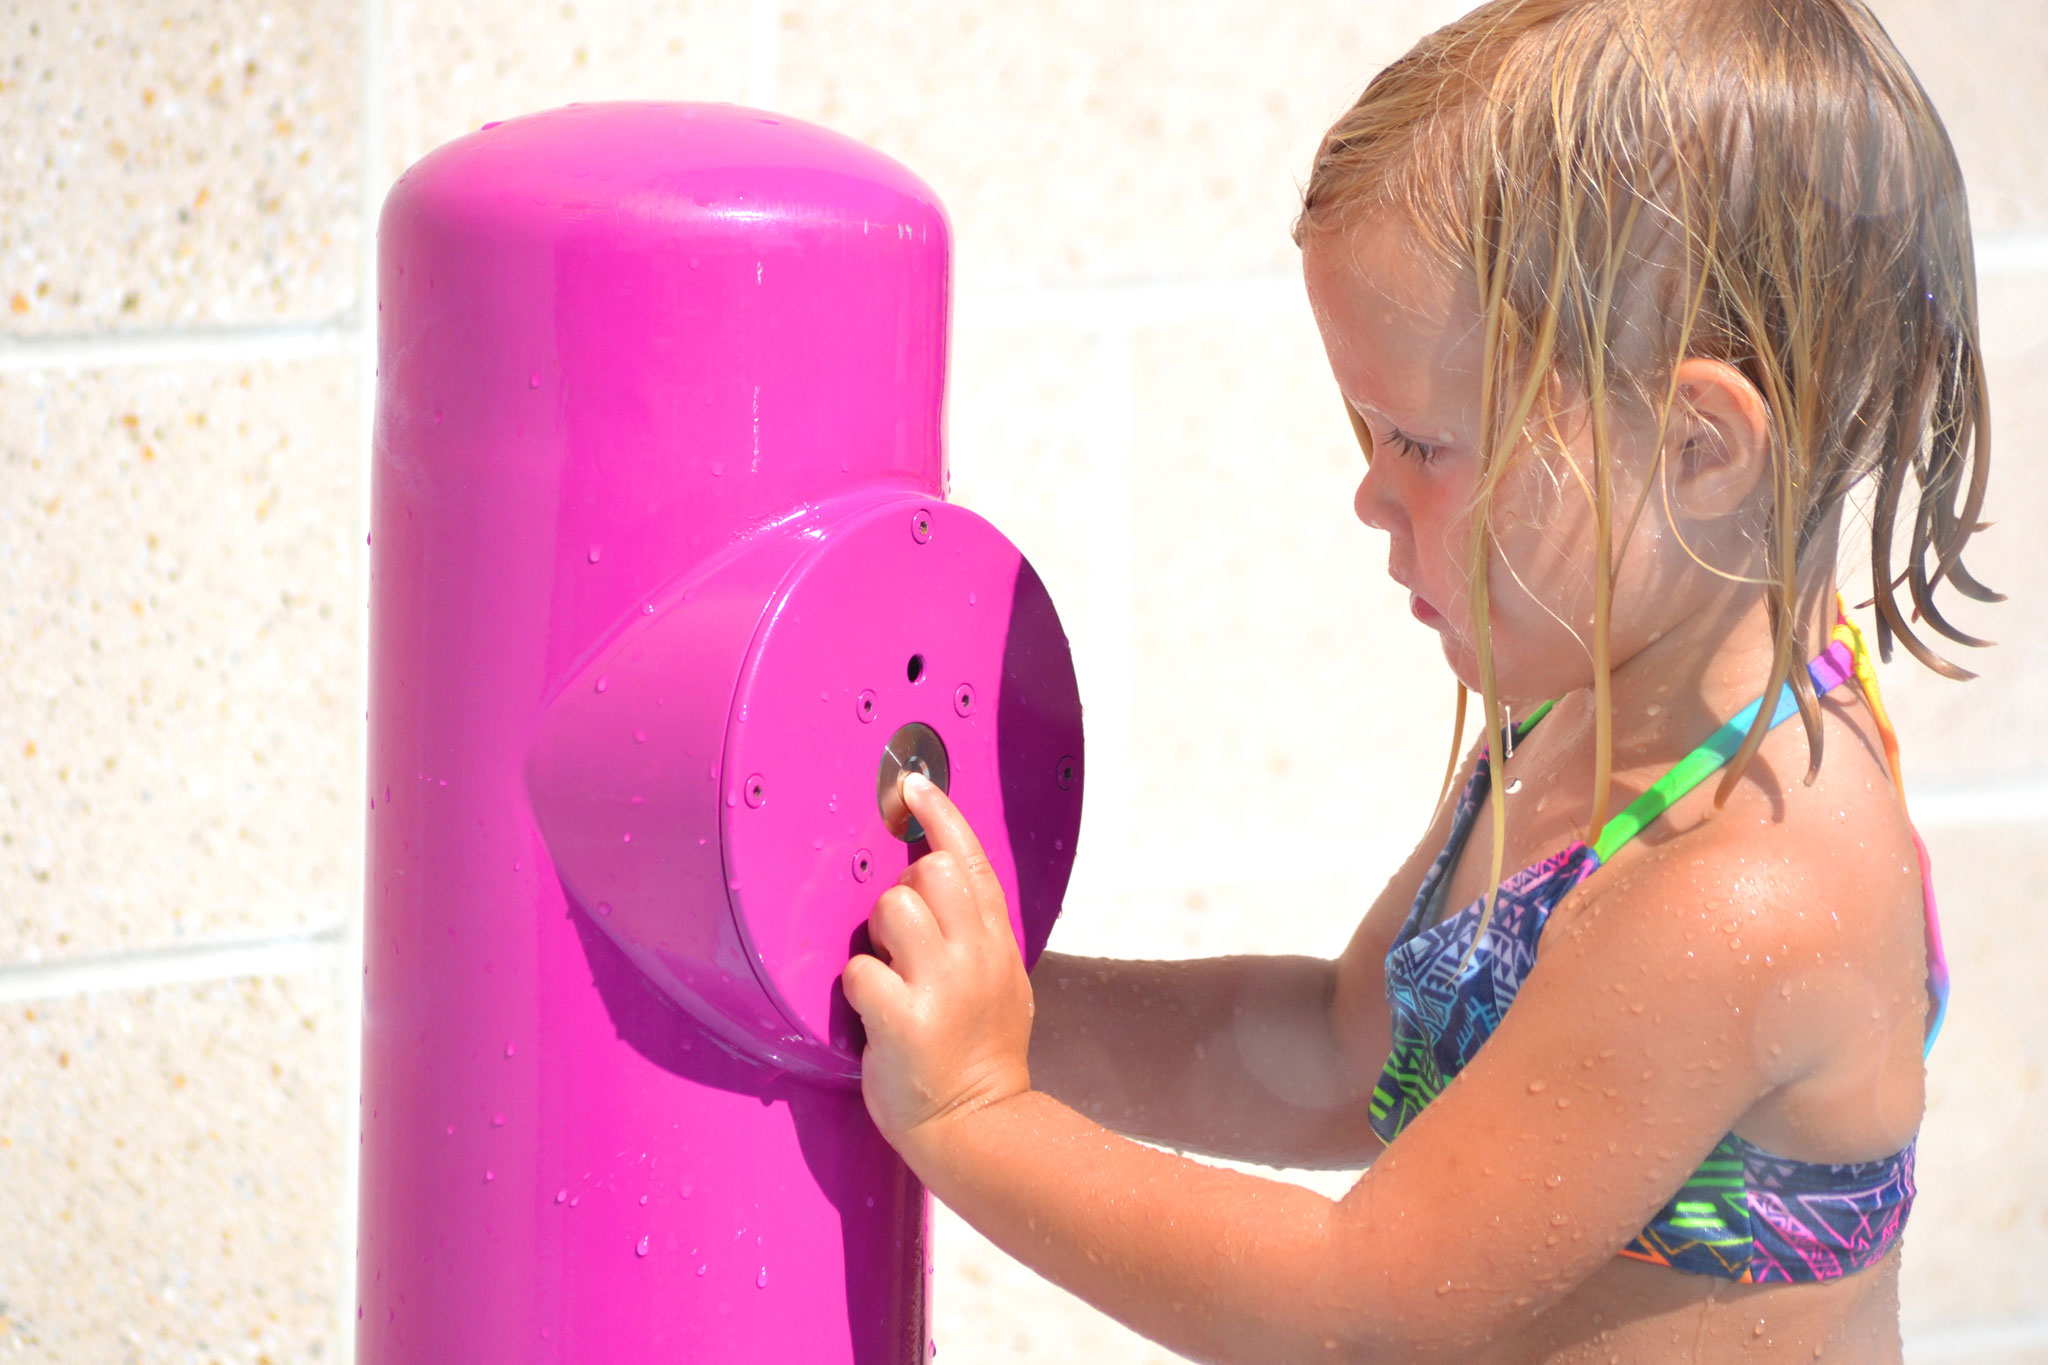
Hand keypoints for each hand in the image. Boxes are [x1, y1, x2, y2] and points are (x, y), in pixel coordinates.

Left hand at [840, 773, 1033, 1148]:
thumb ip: (976, 931)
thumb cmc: (981, 1054)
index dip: (940, 815)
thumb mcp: (1003, 981)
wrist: (979, 1127)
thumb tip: (938, 876)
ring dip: (876, 938)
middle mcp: (974, 955)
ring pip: (890, 909)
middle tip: (900, 938)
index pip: (970, 858)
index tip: (913, 785)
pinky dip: (857, 988)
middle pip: (927, 871)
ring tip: (890, 977)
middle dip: (900, 890)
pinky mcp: (904, 1021)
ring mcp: (941, 986)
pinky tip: (874, 1013)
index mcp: (996, 942)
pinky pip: (860, 971)